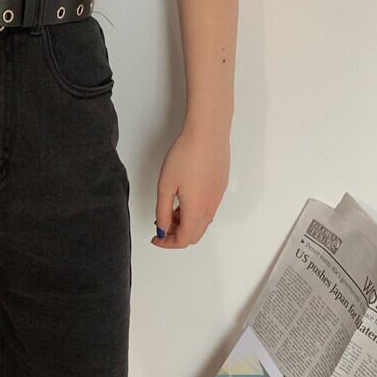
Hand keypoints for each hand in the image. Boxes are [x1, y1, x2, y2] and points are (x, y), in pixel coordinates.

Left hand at [152, 122, 229, 248]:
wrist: (208, 132)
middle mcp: (210, 207)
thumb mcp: (165, 186)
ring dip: (185, 224)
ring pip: (202, 223)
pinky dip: (194, 213)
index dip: (167, 243)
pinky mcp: (220, 187)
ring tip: (170, 209)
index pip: (183, 240)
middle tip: (162, 226)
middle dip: (176, 235)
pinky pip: (208, 210)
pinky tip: (183, 199)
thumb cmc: (186, 154)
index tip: (156, 238)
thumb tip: (162, 229)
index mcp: (196, 210)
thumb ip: (162, 212)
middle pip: (194, 235)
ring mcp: (218, 197)